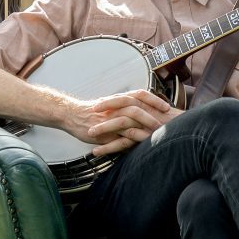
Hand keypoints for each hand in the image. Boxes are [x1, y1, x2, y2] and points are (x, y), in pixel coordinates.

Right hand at [53, 88, 173, 155]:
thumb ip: (124, 108)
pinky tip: (142, 143)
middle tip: (166, 120)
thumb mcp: (110, 106)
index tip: (167, 106)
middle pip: (138, 106)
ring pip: (131, 119)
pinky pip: (121, 134)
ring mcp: (110, 118)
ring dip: (146, 126)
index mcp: (119, 99)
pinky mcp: (105, 130)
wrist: (72, 115)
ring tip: (157, 133)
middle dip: (154, 113)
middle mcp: (116, 106)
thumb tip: (141, 114)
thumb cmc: (91, 112)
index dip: (154, 99)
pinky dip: (133, 138)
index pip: (140, 94)